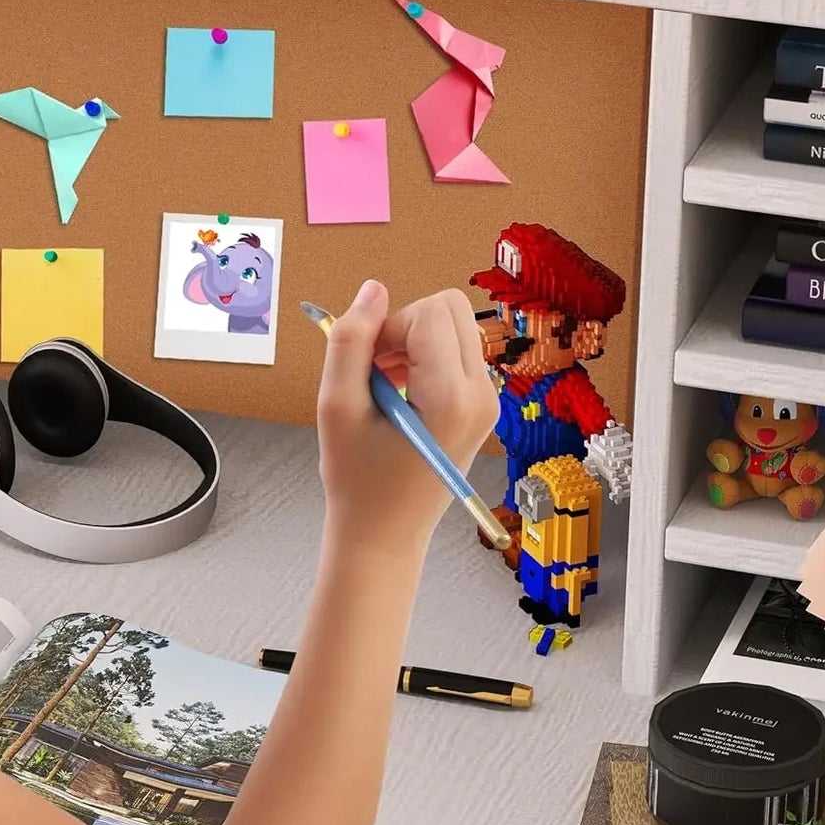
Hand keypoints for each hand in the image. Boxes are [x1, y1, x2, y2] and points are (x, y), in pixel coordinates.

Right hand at [315, 281, 499, 556]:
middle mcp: (482, 395)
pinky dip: (425, 359)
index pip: (429, 312)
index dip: (387, 327)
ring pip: (453, 326)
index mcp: (451, 396)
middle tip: (374, 368)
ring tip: (383, 386)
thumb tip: (372, 289)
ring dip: (413, 342)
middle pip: (450, 308)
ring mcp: (487, 402)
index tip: (365, 365)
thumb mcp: (337, 406)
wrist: (383, 535)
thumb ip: (350, 341)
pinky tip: (398, 394)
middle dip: (405, 326)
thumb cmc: (357, 481)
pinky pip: (456, 352)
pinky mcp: (481, 407)